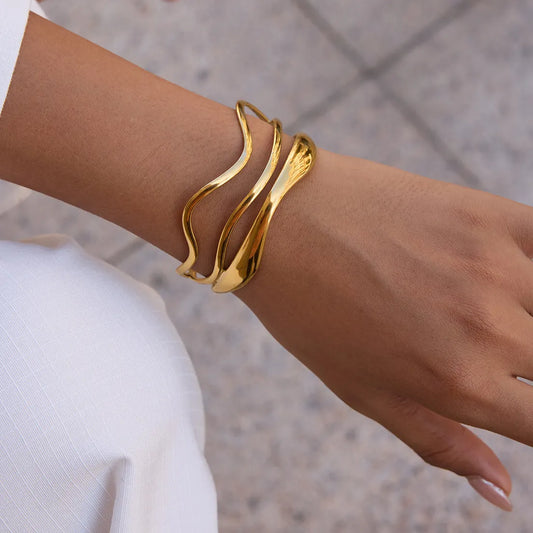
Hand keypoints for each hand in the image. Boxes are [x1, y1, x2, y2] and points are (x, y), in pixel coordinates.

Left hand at [237, 147, 532, 510]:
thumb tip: (502, 491)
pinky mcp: (488, 215)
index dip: (532, 419)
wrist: (281, 223)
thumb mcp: (362, 392)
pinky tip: (512, 276)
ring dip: (526, 319)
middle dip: (525, 368)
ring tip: (480, 312)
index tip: (512, 399)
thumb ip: (439, 440)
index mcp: (457, 383)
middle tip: (481, 351)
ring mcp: (495, 265)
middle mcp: (488, 328)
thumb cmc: (310, 311)